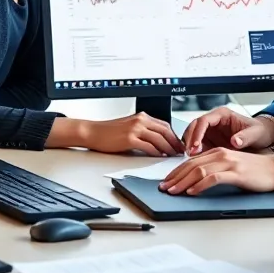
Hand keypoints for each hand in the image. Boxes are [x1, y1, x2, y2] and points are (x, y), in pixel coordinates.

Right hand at [69, 114, 183, 156]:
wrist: (93, 132)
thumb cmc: (109, 131)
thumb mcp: (129, 126)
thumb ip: (143, 130)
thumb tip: (157, 141)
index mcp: (142, 116)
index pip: (164, 125)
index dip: (174, 135)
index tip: (178, 144)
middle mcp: (140, 120)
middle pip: (165, 131)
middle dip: (175, 142)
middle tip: (180, 151)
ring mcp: (135, 129)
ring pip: (159, 138)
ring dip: (168, 148)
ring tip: (173, 155)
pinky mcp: (129, 138)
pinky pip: (148, 146)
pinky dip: (157, 152)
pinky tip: (160, 156)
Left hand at [159, 148, 273, 194]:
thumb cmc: (255, 171)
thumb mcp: (231, 166)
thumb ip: (216, 170)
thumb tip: (196, 182)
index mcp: (218, 152)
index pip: (191, 161)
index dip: (176, 171)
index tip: (166, 182)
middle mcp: (221, 154)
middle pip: (191, 165)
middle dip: (174, 177)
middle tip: (163, 188)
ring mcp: (229, 163)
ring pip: (199, 170)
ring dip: (183, 182)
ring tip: (173, 191)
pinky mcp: (236, 173)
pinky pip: (213, 178)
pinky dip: (200, 185)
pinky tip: (192, 192)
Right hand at [182, 108, 273, 154]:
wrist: (262, 138)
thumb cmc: (259, 132)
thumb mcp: (255, 133)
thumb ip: (245, 137)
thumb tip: (235, 141)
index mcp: (223, 114)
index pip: (204, 120)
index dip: (198, 132)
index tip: (196, 145)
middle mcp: (214, 121)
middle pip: (194, 127)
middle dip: (189, 140)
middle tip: (190, 154)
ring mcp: (211, 131)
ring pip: (192, 136)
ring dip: (189, 146)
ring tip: (191, 159)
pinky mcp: (210, 141)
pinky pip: (197, 145)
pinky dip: (194, 153)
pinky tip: (195, 162)